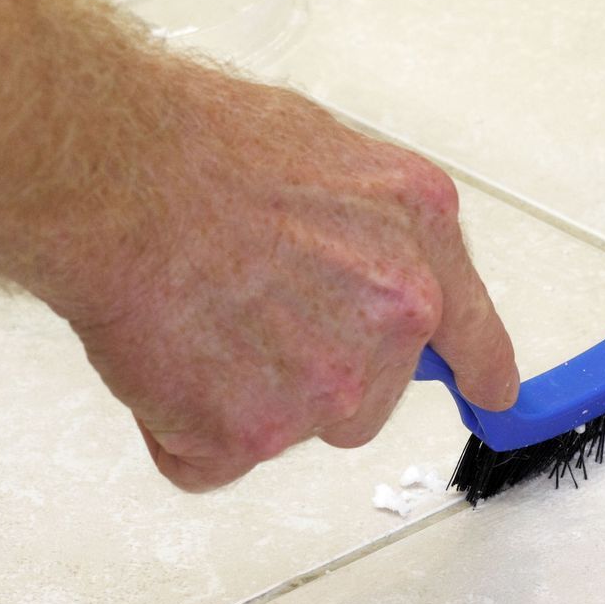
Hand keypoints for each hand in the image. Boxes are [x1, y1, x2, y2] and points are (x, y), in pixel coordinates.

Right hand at [35, 67, 519, 491]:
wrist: (112, 170)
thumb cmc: (200, 145)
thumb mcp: (335, 156)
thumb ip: (378, 232)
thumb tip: (375, 274)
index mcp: (419, 242)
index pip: (473, 336)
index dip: (481, 373)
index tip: (493, 400)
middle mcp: (392, 320)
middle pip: (364, 396)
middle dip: (307, 368)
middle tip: (240, 301)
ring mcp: (325, 385)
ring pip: (289, 427)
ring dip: (240, 395)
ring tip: (195, 314)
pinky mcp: (249, 435)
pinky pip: (211, 458)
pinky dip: (178, 425)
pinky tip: (161, 351)